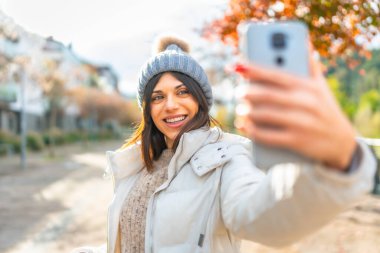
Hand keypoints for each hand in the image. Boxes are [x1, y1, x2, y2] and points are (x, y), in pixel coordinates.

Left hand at [234, 53, 356, 170]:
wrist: (342, 144)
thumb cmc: (326, 110)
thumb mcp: (321, 86)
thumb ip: (310, 65)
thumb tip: (303, 40)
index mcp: (307, 86)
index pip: (276, 75)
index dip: (254, 69)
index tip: (237, 66)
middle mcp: (305, 103)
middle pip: (267, 95)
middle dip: (247, 92)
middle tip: (238, 92)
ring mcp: (301, 123)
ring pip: (265, 115)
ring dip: (247, 112)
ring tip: (240, 109)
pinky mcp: (296, 141)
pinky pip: (268, 136)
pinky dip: (252, 130)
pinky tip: (245, 125)